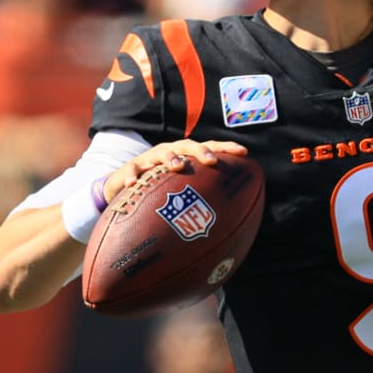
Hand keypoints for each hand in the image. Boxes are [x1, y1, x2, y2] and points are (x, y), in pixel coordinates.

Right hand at [102, 139, 247, 202]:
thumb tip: (232, 226)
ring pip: (161, 153)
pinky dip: (132, 176)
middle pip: (188, 146)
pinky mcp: (131, 168)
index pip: (210, 147)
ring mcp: (151, 158)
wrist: (128, 185)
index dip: (227, 148)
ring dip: (170, 158)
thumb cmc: (162, 191)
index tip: (244, 152)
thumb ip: (202, 202)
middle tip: (211, 162)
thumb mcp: (182, 193)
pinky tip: (132, 185)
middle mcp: (171, 153)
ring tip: (177, 166)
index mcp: (187, 157)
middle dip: (201, 151)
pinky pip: (131, 170)